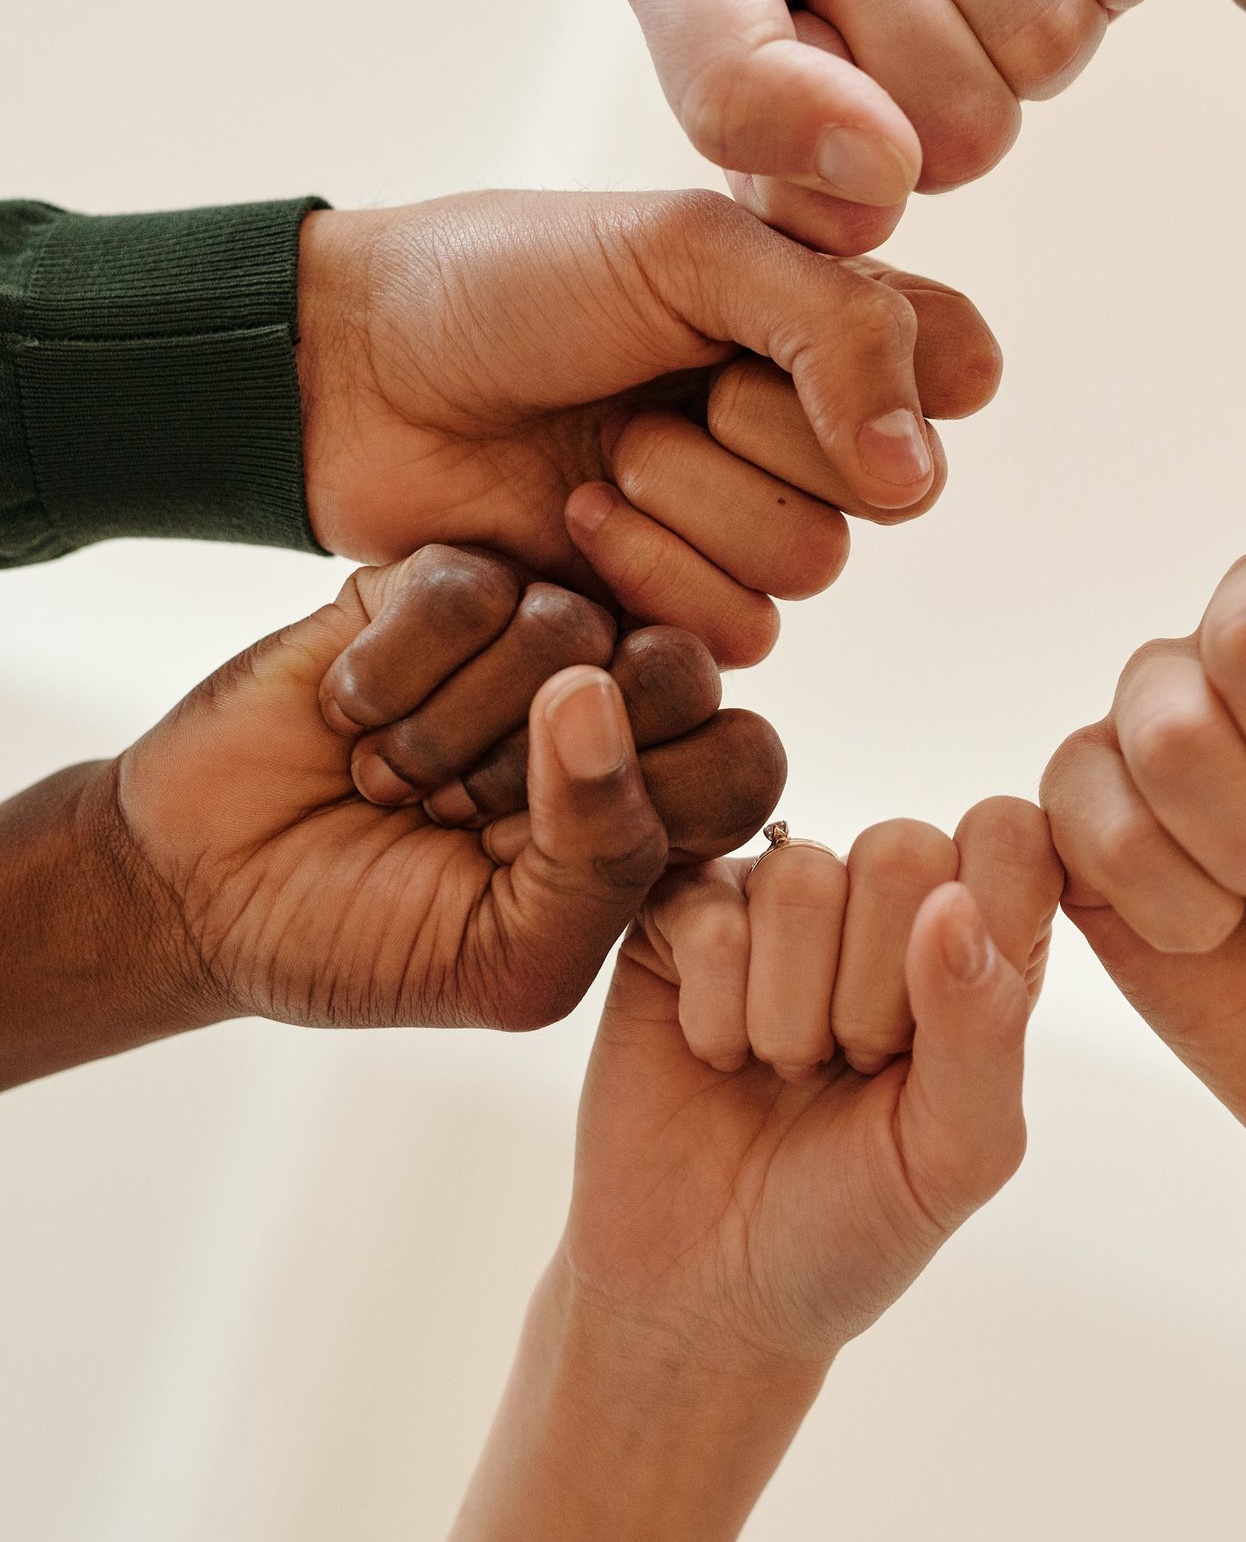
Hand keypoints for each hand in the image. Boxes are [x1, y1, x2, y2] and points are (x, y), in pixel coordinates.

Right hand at [111, 545, 785, 1034]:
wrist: (201, 890)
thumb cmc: (368, 942)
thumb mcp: (512, 962)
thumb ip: (606, 860)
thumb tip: (598, 691)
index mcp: (659, 805)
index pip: (747, 759)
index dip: (653, 803)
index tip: (542, 862)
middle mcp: (613, 706)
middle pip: (681, 670)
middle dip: (550, 767)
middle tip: (462, 815)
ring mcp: (527, 633)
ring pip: (567, 623)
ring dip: (451, 731)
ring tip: (393, 777)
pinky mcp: (436, 579)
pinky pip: (466, 587)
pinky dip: (392, 675)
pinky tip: (350, 717)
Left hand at [297, 189, 1000, 664]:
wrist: (355, 375)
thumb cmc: (509, 282)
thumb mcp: (690, 251)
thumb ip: (842, 332)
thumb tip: (919, 469)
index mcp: (823, 316)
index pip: (956, 371)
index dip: (882, 369)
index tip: (771, 327)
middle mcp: (800, 423)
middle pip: (891, 485)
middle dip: (760, 436)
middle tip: (655, 390)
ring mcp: (739, 520)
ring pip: (814, 564)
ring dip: (693, 508)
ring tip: (598, 457)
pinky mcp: (674, 609)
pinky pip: (740, 633)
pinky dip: (651, 576)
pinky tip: (572, 522)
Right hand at [562, 800, 1059, 1367]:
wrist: (705, 1296)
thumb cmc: (852, 1227)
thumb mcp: (956, 1155)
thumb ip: (984, 1028)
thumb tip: (954, 903)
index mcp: (978, 942)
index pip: (1012, 835)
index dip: (980, 924)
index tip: (940, 1038)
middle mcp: (883, 903)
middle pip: (903, 849)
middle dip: (874, 993)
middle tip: (850, 1069)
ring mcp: (775, 902)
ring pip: (800, 879)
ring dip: (789, 1014)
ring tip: (783, 1069)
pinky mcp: (679, 915)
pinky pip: (708, 912)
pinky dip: (715, 1014)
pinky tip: (716, 1058)